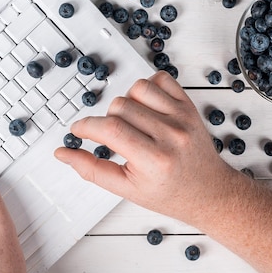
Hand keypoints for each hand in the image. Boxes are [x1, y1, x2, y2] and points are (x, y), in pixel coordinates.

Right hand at [54, 71, 239, 230]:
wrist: (208, 192)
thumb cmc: (169, 193)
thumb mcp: (126, 189)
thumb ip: (92, 169)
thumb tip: (63, 153)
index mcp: (154, 160)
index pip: (110, 130)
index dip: (86, 127)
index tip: (78, 131)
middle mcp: (171, 136)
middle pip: (120, 107)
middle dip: (106, 120)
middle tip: (113, 138)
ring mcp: (182, 118)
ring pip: (137, 88)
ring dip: (126, 103)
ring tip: (131, 123)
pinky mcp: (189, 106)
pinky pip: (161, 79)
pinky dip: (147, 89)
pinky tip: (146, 109)